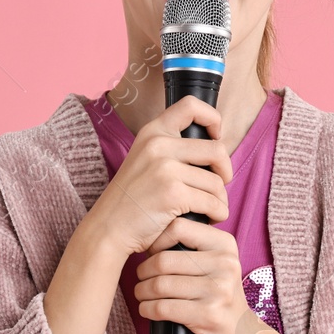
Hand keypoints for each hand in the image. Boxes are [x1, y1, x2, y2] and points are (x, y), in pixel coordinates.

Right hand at [85, 96, 232, 257]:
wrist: (108, 228)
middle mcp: (158, 145)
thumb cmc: (132, 200)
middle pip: (217, 150)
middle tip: (217, 188)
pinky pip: (212, 202)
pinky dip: (216, 213)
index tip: (216, 136)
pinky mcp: (172, 193)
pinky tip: (208, 218)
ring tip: (209, 209)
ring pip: (217, 182)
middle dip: (225, 171)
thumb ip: (172, 150)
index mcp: (153, 132)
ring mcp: (165, 168)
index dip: (212, 118)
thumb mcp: (145, 161)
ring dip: (219, 199)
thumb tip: (215, 149)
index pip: (191, 105)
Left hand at [132, 216, 259, 333]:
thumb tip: (154, 228)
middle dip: (143, 271)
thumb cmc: (219, 293)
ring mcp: (217, 290)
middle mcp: (224, 264)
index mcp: (225, 244)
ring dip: (142, 291)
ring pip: (160, 285)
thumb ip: (196, 243)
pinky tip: (146, 309)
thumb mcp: (217, 262)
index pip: (178, 228)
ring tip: (142, 294)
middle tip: (142, 278)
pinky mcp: (208, 315)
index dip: (156, 240)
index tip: (152, 253)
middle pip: (163, 259)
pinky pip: (163, 308)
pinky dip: (147, 309)